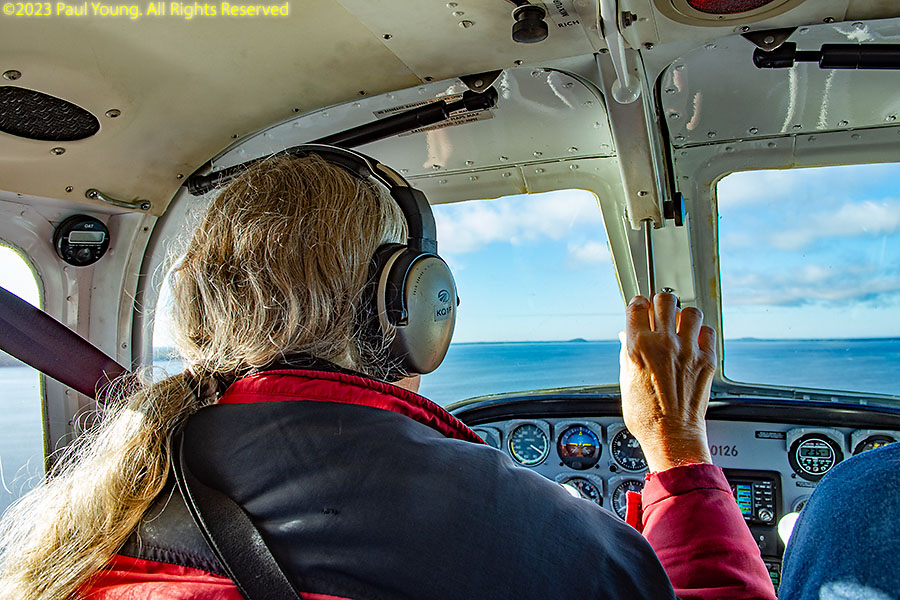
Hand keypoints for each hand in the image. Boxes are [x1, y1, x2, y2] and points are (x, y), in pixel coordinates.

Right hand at [619, 294, 715, 472]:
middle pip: (665, 299)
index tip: (641, 309)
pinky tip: (695, 342)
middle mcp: (664, 344)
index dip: (638, 305)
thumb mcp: (626, 380)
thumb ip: (627, 353)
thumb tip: (627, 337)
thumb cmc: (645, 415)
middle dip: (661, 303)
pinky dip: (702, 333)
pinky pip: (708, 332)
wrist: (672, 435)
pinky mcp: (707, 360)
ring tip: (681, 327)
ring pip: (691, 311)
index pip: (637, 306)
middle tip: (662, 314)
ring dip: (684, 316)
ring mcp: (688, 350)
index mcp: (638, 346)